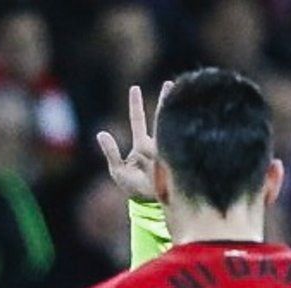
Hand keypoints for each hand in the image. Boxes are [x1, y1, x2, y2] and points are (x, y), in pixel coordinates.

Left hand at [97, 81, 171, 203]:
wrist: (147, 202)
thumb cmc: (131, 187)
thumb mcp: (117, 170)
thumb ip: (111, 152)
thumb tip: (101, 133)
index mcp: (141, 144)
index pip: (138, 120)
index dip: (136, 105)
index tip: (134, 88)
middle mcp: (155, 143)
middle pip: (160, 117)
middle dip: (164, 100)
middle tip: (171, 83)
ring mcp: (166, 148)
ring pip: (171, 125)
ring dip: (175, 110)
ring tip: (182, 93)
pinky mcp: (174, 156)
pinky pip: (175, 141)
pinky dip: (180, 129)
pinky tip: (189, 116)